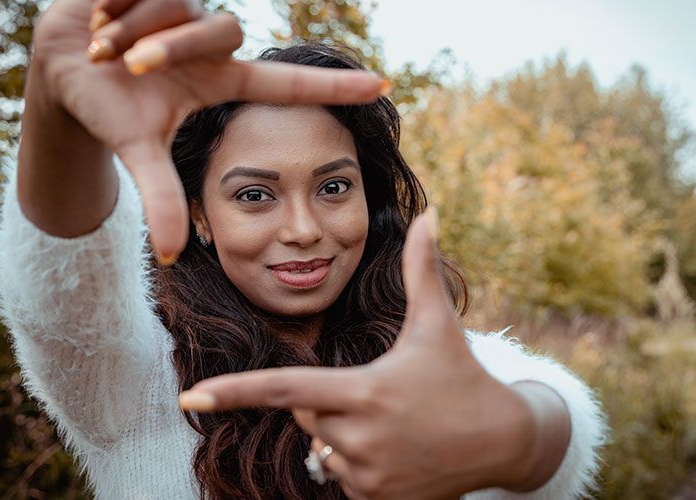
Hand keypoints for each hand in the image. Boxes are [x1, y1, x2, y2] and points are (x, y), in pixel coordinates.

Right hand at [29, 0, 384, 261]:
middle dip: (169, 47)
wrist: (60, 65)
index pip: (289, 84)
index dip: (334, 87)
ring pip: (180, 6)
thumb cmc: (108, 107)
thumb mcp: (138, 150)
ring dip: (133, 32)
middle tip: (130, 66)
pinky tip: (99, 20)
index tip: (384, 87)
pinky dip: (115, 8)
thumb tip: (172, 256)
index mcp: (221, 81)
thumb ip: (160, 196)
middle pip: (221, 30)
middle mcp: (216, 44)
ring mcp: (192, 9)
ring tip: (104, 49)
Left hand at [179, 208, 539, 499]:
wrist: (505, 441)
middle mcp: (358, 438)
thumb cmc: (463, 375)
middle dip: (325, 400)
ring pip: (322, 446)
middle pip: (305, 414)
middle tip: (376, 393)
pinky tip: (397, 450)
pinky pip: (340, 477)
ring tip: (394, 423)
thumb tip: (430, 213)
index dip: (235, 391)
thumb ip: (422, 266)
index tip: (191, 396)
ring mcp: (367, 475)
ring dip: (343, 433)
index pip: (284, 389)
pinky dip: (357, 461)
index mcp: (363, 392)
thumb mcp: (439, 322)